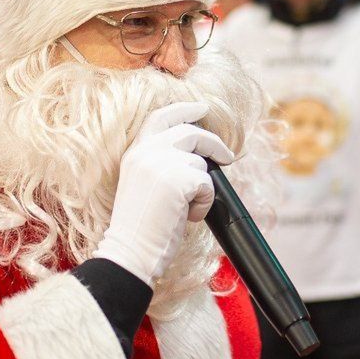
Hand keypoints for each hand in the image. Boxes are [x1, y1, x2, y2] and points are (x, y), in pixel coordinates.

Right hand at [95, 101, 233, 284]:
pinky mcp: (179, 179)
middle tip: (228, 157)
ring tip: (185, 209)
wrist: (131, 250)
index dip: (184, 109)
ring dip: (202, 188)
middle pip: (190, 132)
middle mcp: (146, 152)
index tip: (202, 108)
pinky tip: (187, 217)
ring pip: (201, 163)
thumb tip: (196, 156)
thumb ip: (160, 163)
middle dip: (214, 143)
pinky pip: (208, 185)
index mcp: (134, 152)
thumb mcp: (142, 184)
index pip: (161, 117)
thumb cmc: (140, 227)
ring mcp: (161, 163)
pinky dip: (205, 203)